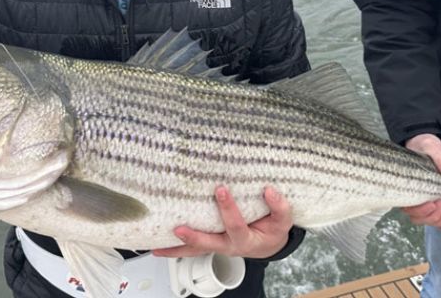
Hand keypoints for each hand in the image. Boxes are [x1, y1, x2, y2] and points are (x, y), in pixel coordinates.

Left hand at [152, 186, 292, 259]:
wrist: (267, 243)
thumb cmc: (271, 230)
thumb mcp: (283, 222)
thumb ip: (279, 208)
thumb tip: (269, 190)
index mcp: (245, 239)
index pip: (235, 226)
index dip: (228, 209)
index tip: (221, 189)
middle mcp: (227, 245)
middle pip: (209, 245)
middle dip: (194, 237)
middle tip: (179, 228)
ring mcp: (216, 245)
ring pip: (195, 250)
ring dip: (176, 249)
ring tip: (157, 247)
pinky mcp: (208, 242)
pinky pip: (190, 247)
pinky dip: (174, 247)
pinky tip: (158, 245)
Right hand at [402, 134, 440, 233]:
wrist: (422, 143)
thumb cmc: (421, 145)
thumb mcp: (431, 146)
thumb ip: (440, 158)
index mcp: (403, 182)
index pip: (406, 204)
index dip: (419, 209)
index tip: (432, 202)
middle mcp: (408, 193)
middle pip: (414, 216)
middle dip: (430, 215)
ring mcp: (417, 198)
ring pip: (422, 219)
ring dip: (436, 219)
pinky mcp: (427, 199)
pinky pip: (430, 216)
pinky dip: (439, 225)